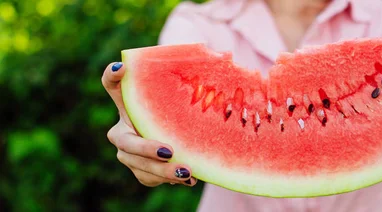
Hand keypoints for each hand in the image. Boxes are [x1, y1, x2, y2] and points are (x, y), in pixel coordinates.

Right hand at [102, 62, 197, 186]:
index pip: (112, 85)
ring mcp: (127, 150)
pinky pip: (148, 177)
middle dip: (145, 147)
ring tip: (186, 171)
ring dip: (162, 170)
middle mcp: (122, 127)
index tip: (122, 67)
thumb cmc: (183, 108)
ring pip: (137, 163)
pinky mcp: (138, 168)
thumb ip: (193, 78)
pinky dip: (167, 179)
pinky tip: (189, 178)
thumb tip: (224, 56)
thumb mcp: (185, 93)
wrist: (186, 137)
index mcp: (130, 102)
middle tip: (168, 151)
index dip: (112, 76)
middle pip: (124, 140)